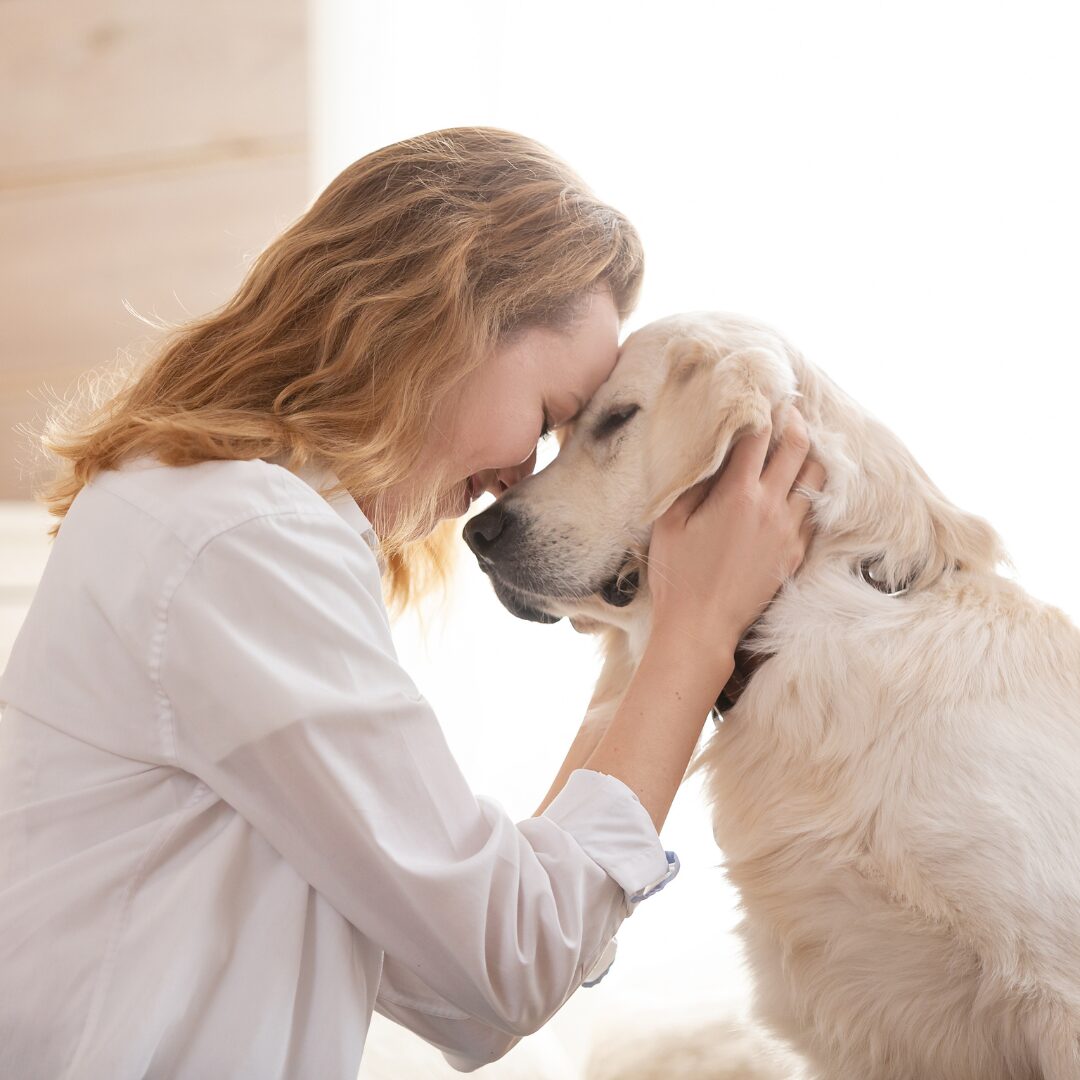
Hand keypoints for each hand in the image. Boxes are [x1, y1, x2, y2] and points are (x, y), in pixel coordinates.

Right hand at [646, 406, 824, 673]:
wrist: (701, 628)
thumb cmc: (677, 574)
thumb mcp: (669, 522)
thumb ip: (690, 482)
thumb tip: (706, 451)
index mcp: (737, 495)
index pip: (758, 436)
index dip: (761, 410)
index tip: (760, 395)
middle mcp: (771, 508)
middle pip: (797, 448)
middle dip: (793, 422)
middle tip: (787, 408)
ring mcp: (789, 532)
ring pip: (816, 478)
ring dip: (809, 455)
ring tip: (798, 444)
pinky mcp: (795, 555)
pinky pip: (814, 512)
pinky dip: (810, 492)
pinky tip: (799, 487)